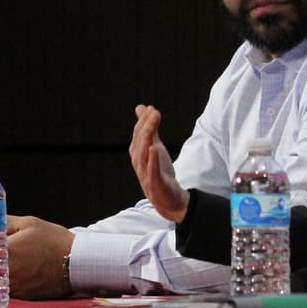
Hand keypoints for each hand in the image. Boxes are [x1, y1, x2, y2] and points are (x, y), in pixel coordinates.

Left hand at [6, 215, 74, 298]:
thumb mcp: (31, 224)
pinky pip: (5, 291)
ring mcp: (13, 286)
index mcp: (4, 251)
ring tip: (4, 267)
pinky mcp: (22, 296)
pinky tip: (17, 276)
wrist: (78, 262)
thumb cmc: (55, 241)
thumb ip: (6, 222)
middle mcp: (5, 271)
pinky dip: (6, 285)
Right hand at [128, 104, 187, 223]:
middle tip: (154, 112)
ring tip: (153, 124)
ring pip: (143, 155)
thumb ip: (150, 129)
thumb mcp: (156, 147)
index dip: (144, 121)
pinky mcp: (155, 184)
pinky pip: (152, 171)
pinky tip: (154, 148)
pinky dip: (152, 160)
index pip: (139, 135)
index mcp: (138, 154)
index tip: (152, 108)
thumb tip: (143, 107)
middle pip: (140, 142)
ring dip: (147, 138)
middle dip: (146, 126)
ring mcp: (146, 174)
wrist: (168, 200)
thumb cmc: (160, 171)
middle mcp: (139, 163)